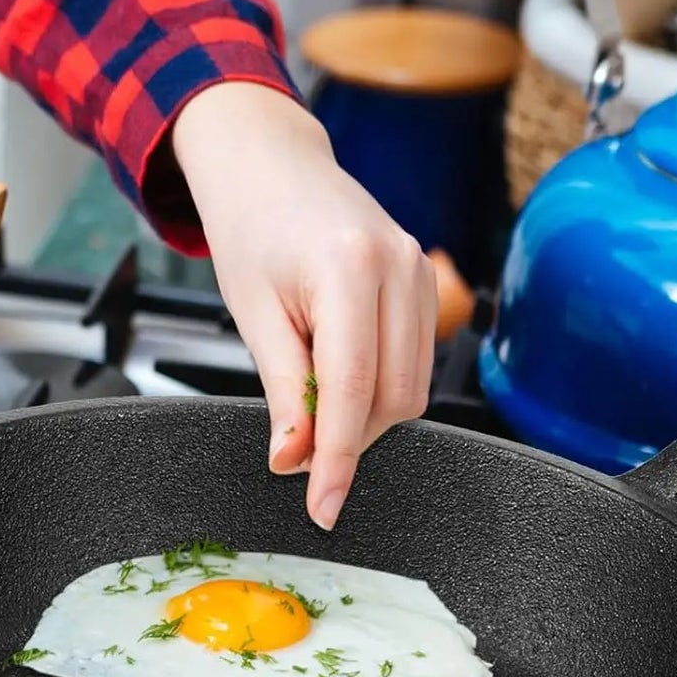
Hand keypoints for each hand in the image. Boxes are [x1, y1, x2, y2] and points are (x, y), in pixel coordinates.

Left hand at [171, 82, 435, 529]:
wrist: (270, 168)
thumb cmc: (250, 232)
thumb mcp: (252, 314)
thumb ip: (283, 389)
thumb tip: (296, 461)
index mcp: (350, 268)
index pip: (353, 391)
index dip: (338, 460)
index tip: (323, 508)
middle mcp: (400, 267)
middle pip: (394, 397)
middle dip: (349, 438)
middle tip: (294, 446)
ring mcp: (421, 272)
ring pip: (412, 386)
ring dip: (364, 415)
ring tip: (309, 397)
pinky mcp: (426, 281)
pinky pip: (415, 360)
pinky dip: (378, 386)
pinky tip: (336, 373)